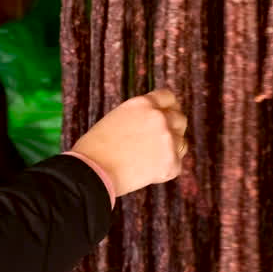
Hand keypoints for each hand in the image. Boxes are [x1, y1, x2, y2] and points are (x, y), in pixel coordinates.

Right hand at [71, 88, 187, 197]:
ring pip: (181, 141)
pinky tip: (146, 173)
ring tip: (148, 159)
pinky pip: (176, 164)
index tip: (166, 116)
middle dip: (172, 128)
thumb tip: (153, 122)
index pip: (168, 97)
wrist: (91, 174)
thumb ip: (139, 117)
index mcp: (143, 104)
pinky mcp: (172, 162)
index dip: (167, 108)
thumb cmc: (94, 149)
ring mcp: (168, 140)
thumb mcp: (116, 119)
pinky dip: (164, 169)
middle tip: (157, 142)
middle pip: (180, 118)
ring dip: (170, 149)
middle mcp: (159, 118)